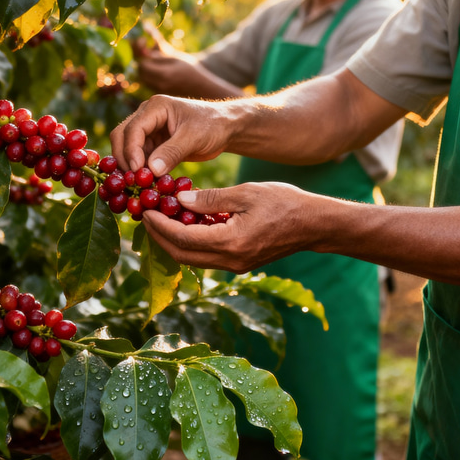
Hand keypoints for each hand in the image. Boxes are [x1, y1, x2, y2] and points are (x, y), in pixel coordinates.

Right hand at [110, 94, 232, 174]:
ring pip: (127, 149)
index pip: (133, 129)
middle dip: (124, 159)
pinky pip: (139, 158)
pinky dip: (140, 171)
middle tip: (133, 182)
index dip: (131, 151)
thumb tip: (151, 170)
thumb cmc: (212, 126)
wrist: (224, 128)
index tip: (138, 172)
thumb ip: (172, 152)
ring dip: (130, 167)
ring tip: (138, 186)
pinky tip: (146, 185)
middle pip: (122, 137)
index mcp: (155, 107)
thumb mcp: (194, 138)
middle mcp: (146, 116)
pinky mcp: (153, 144)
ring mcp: (148, 130)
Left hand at [141, 182, 320, 271]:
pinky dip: (190, 242)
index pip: (181, 237)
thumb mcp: (245, 193)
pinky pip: (206, 257)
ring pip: (192, 258)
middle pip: (180, 254)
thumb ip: (210, 198)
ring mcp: (234, 266)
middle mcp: (229, 260)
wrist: (314, 225)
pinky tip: (185, 224)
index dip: (159, 224)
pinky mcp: (239, 264)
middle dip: (159, 236)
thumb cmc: (284, 203)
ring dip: (172, 241)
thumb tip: (179, 200)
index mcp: (230, 242)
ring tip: (161, 218)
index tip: (145, 209)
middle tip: (145, 215)